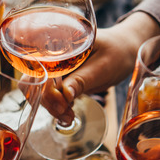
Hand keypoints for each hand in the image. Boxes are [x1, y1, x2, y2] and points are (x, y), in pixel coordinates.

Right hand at [41, 12, 159, 123]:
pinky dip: (56, 106)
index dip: (44, 86)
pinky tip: (68, 112)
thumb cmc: (117, 52)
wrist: (125, 50)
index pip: (38, 66)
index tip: (61, 103)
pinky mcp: (60, 78)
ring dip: (51, 106)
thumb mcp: (103, 66)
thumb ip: (82, 80)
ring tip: (69, 117)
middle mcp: (52, 53)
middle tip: (66, 114)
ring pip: (39, 90)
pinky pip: (49, 94)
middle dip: (47, 100)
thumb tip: (64, 96)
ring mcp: (54, 67)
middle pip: (34, 80)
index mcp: (59, 42)